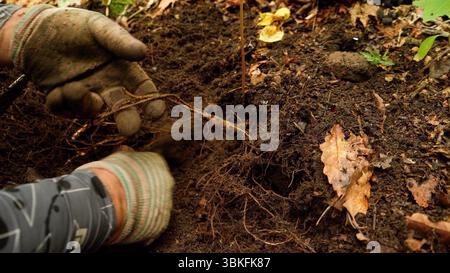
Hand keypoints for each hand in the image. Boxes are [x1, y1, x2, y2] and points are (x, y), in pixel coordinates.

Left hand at [10, 5, 164, 134]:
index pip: (142, 90)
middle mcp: (108, 88)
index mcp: (123, 71)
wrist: (36, 30)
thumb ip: (119, 41)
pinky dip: (60, 102)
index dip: (151, 102)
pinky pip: (64, 111)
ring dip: (84, 104)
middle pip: (123, 110)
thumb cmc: (75, 26)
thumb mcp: (98, 28)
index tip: (155, 112)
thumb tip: (143, 52)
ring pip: (91, 112)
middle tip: (129, 130)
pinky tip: (56, 87)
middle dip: (128, 121)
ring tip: (72, 86)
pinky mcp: (64, 103)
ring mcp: (87, 97)